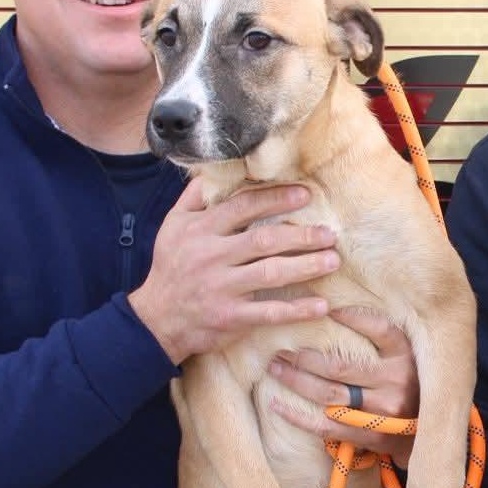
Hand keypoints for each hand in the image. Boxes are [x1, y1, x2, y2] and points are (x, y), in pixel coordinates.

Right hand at [129, 178, 339, 363]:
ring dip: (306, 266)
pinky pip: (268, 312)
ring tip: (331, 260)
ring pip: (270, 273)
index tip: (305, 195)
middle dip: (300, 235)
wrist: (156, 318)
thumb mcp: (173, 225)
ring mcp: (221, 288)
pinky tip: (321, 305)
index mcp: (201, 230)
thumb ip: (194, 197)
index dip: (276, 199)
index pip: (243, 207)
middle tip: (329, 233)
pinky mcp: (230, 317)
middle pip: (263, 240)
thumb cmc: (170, 267)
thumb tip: (215, 169)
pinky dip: (296, 309)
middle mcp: (212, 256)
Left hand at [266, 306, 418, 466]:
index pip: (378, 329)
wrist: (429, 435)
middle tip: (280, 346)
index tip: (322, 308)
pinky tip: (276, 404)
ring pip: (328, 393)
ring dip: (295, 379)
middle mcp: (396, 382)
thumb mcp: (410, 358)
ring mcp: (382, 412)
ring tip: (275, 367)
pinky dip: (296, 416)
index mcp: (406, 358)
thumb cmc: (411, 387)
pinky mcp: (369, 435)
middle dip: (303, 355)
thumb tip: (336, 310)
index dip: (349, 317)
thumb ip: (383, 339)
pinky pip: (325, 426)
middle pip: (339, 365)